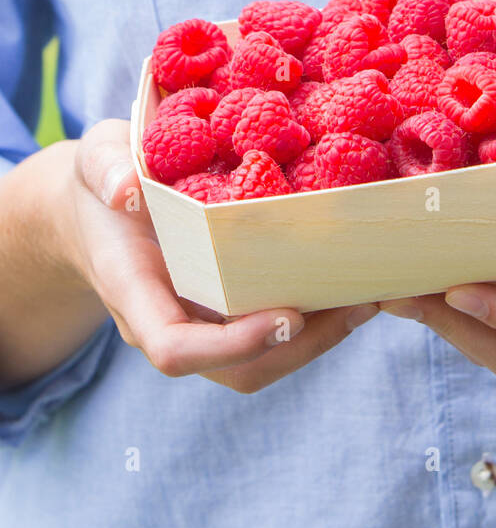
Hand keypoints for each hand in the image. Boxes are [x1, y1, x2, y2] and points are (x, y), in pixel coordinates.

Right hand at [61, 121, 377, 392]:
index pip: (174, 349)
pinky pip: (271, 333)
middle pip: (235, 370)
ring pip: (262, 362)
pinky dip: (316, 319)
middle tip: (356, 304)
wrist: (99, 208)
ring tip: (368, 296)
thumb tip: (127, 189)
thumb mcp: (95, 158)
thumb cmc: (102, 179)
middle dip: (300, 349)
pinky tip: (352, 284)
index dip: (231, 346)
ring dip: (319, 340)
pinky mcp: (227, 311)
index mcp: (135, 292)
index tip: (286, 316)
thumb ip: (105, 167)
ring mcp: (200, 324)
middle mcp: (170, 322)